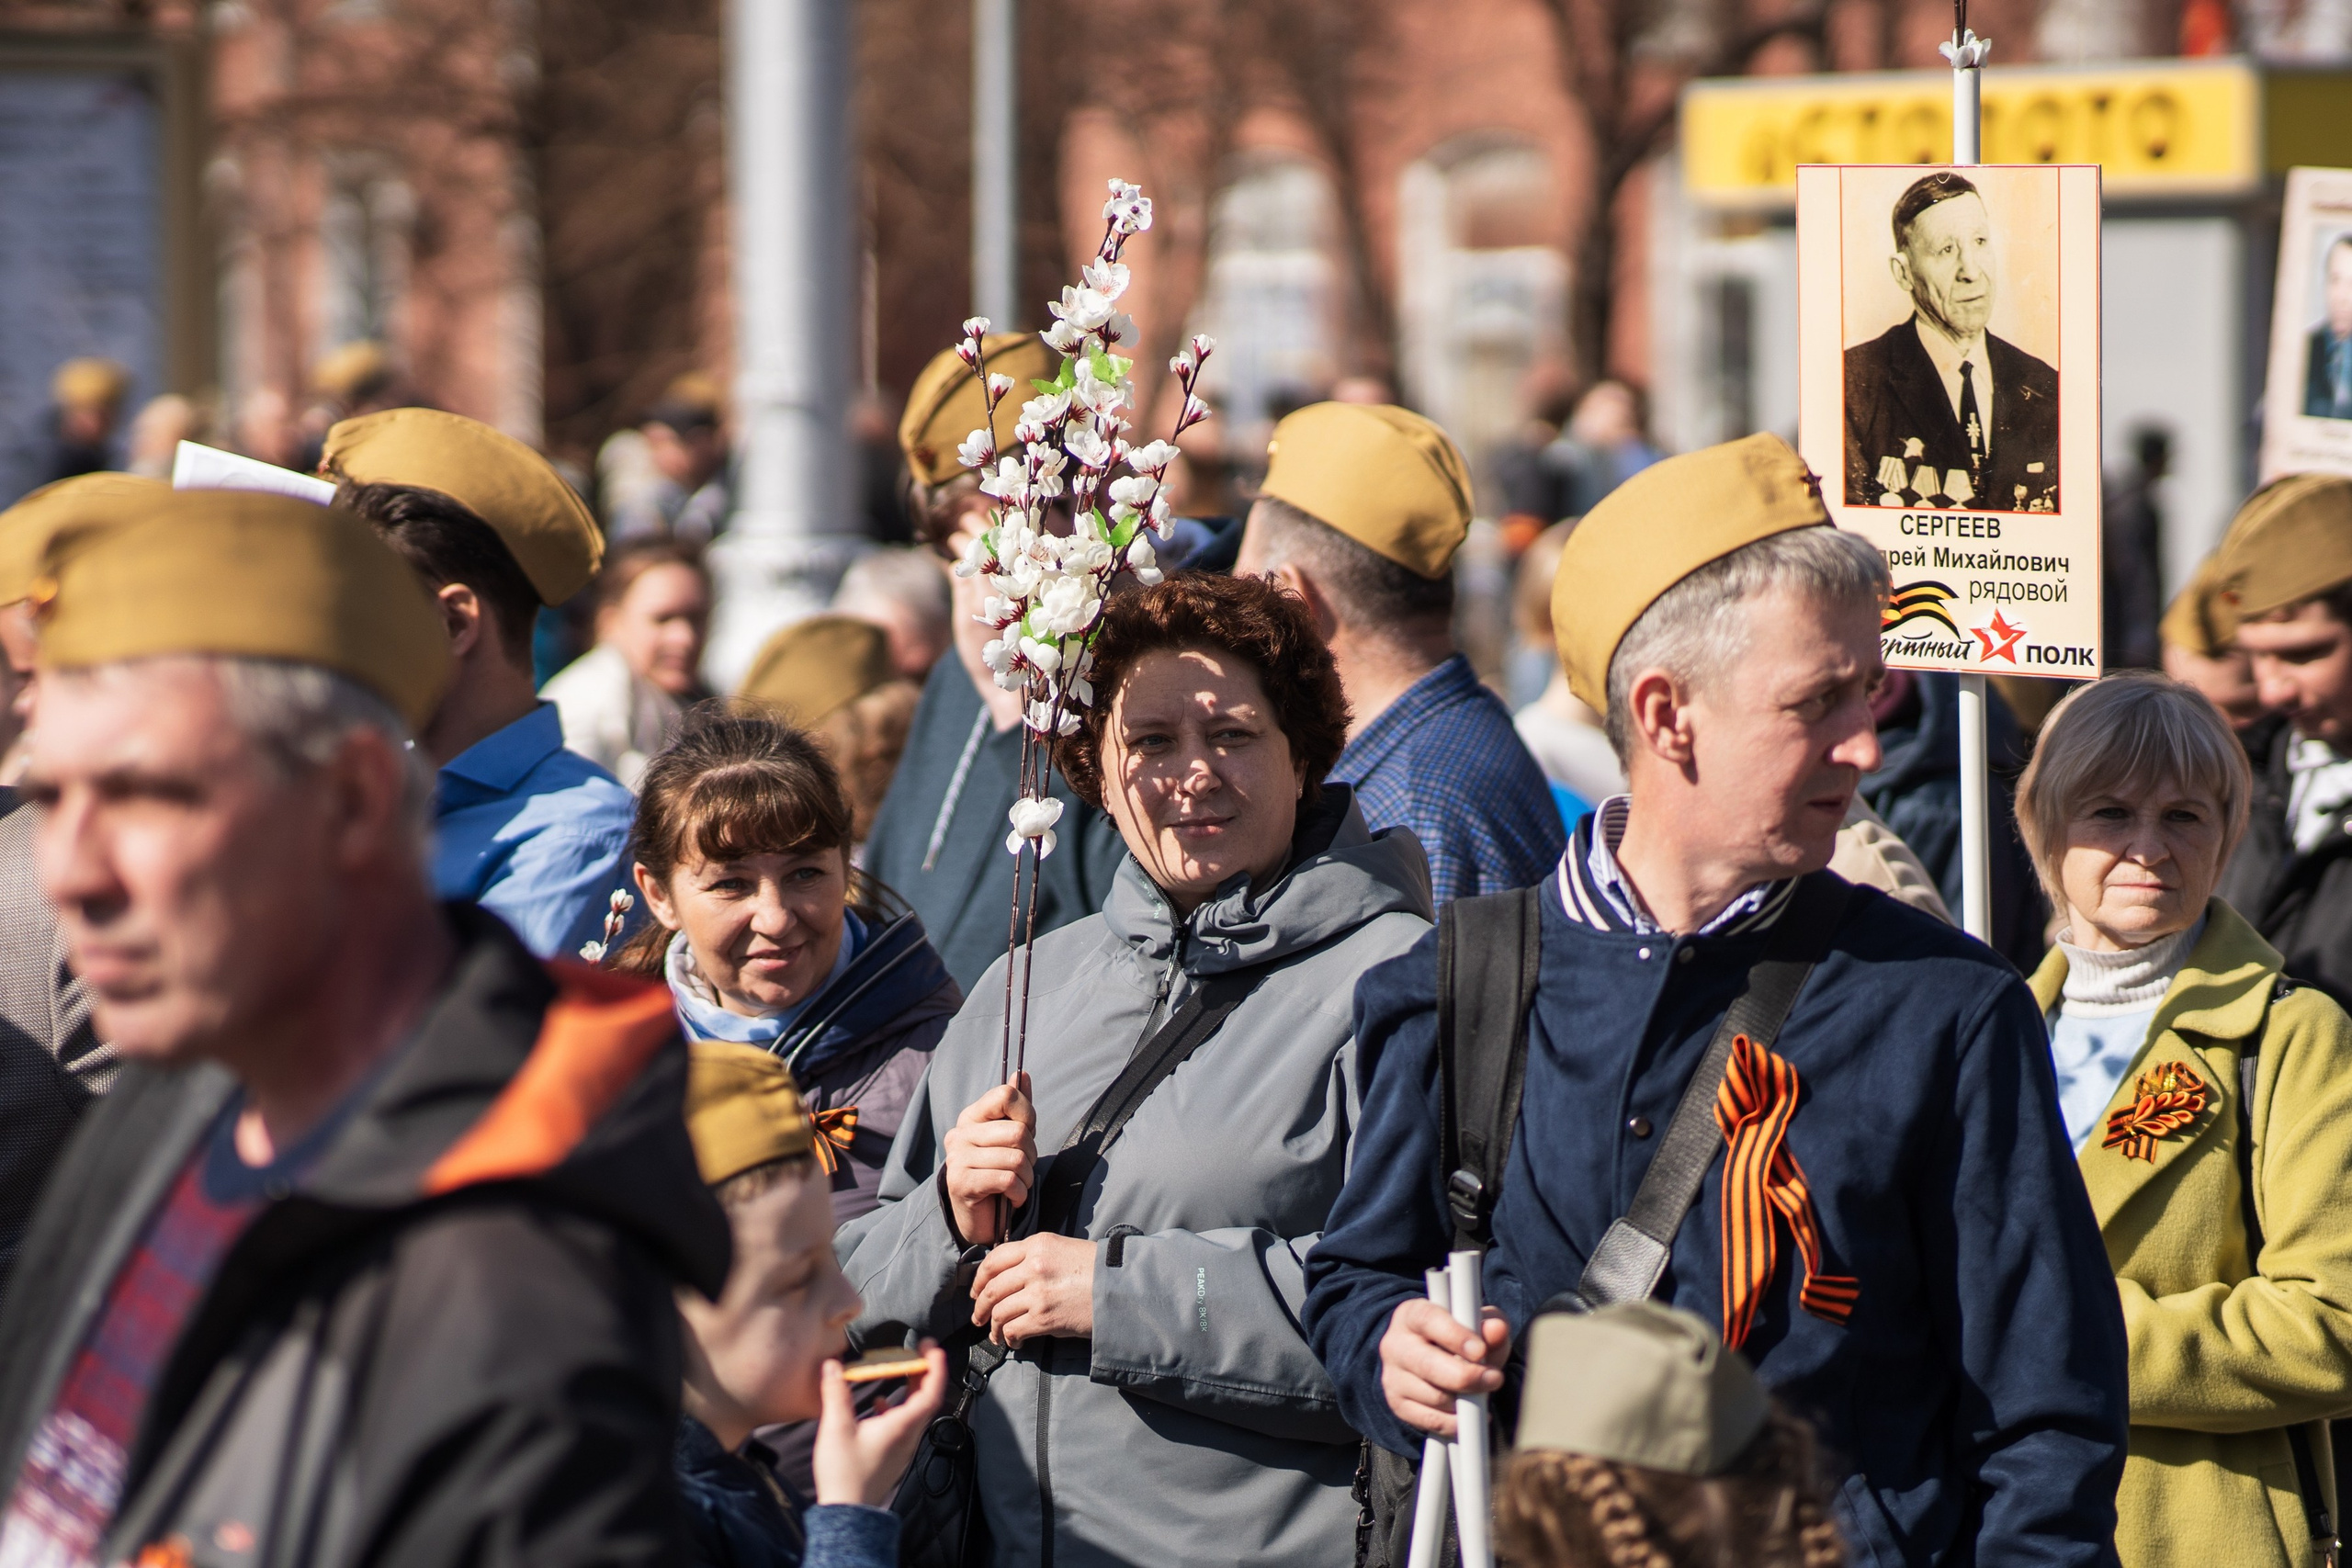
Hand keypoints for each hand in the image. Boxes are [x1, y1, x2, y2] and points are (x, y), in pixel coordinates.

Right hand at [811, 1342, 949, 1507]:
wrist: (847, 1513)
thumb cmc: (844, 1473)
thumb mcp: (836, 1429)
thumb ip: (835, 1394)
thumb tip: (832, 1365)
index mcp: (902, 1427)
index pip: (931, 1393)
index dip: (935, 1368)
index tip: (932, 1348)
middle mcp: (908, 1437)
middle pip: (926, 1400)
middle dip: (924, 1372)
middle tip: (917, 1351)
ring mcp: (902, 1448)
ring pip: (915, 1412)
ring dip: (911, 1389)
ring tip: (899, 1371)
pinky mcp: (892, 1456)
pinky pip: (903, 1425)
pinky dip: (896, 1407)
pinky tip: (877, 1404)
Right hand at [943, 1073, 1034, 1244]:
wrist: (978, 1217)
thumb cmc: (998, 1173)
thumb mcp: (1010, 1138)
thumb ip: (1017, 1107)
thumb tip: (1021, 1073)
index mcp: (971, 1117)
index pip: (1006, 1095)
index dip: (1027, 1114)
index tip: (1026, 1133)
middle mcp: (960, 1133)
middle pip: (1017, 1131)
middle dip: (1031, 1154)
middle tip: (1023, 1168)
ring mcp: (957, 1158)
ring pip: (1015, 1159)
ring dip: (1026, 1178)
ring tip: (1018, 1185)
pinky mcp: (961, 1183)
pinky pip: (1008, 1180)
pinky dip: (1019, 1193)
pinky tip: (1012, 1198)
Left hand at [969, 1232, 1096, 1343]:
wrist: (1121, 1289)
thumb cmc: (1097, 1270)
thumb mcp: (1063, 1249)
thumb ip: (1035, 1257)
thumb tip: (1009, 1279)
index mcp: (1038, 1245)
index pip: (994, 1259)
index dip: (979, 1278)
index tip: (976, 1291)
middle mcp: (1033, 1266)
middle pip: (991, 1288)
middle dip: (981, 1306)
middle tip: (979, 1317)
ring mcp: (1038, 1292)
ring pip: (999, 1311)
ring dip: (993, 1326)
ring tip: (995, 1333)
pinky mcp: (1044, 1317)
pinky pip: (1013, 1329)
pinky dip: (1009, 1338)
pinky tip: (1013, 1341)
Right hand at [1380, 1298, 1507, 1439]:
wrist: (1433, 1359)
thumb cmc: (1457, 1337)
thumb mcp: (1476, 1324)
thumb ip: (1489, 1325)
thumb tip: (1497, 1329)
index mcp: (1412, 1315)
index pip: (1428, 1321)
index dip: (1455, 1336)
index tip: (1480, 1350)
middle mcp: (1395, 1343)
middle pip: (1427, 1364)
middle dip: (1465, 1376)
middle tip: (1494, 1378)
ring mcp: (1393, 1376)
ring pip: (1433, 1396)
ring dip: (1464, 1400)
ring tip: (1482, 1392)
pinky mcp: (1398, 1405)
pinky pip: (1431, 1420)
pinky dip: (1455, 1422)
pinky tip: (1469, 1414)